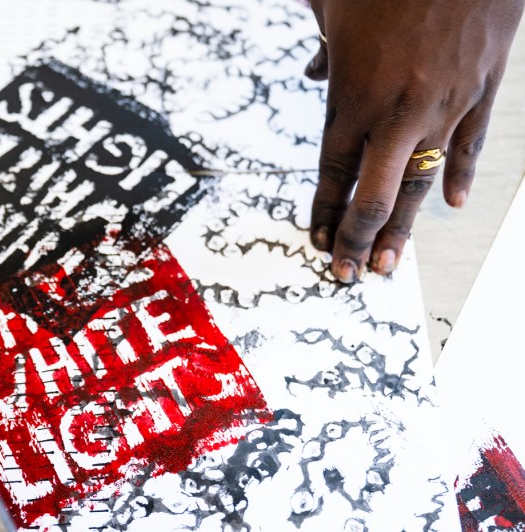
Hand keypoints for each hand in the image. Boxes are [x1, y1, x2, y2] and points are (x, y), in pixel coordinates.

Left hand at [306, 0, 523, 281]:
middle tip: (346, 274)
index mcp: (354, 95)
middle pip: (373, 196)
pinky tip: (450, 205)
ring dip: (402, 230)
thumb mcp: (335, 5)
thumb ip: (323, 46)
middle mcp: (397, 114)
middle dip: (356, 240)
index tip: (317, 240)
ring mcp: (444, 108)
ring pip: (420, 186)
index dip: (323, 211)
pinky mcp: (481, 92)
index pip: (332, 172)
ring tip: (387, 265)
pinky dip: (458, 177)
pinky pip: (467, 148)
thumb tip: (313, 72)